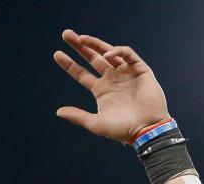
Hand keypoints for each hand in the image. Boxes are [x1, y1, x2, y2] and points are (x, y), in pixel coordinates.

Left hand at [53, 30, 169, 142]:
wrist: (147, 129)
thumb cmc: (122, 130)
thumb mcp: (96, 124)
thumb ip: (78, 116)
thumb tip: (58, 111)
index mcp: (101, 90)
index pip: (82, 73)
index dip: (69, 64)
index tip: (56, 54)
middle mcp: (112, 78)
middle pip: (93, 57)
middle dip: (80, 46)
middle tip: (66, 34)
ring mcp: (125, 73)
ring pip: (108, 52)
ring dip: (95, 43)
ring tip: (81, 38)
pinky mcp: (139, 70)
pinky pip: (128, 55)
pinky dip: (118, 51)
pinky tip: (108, 54)